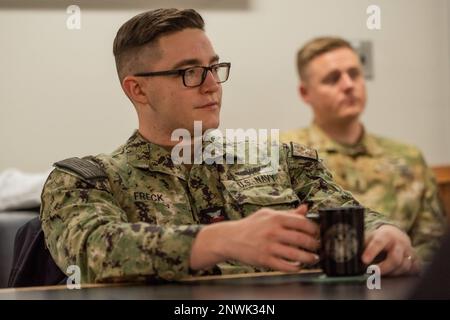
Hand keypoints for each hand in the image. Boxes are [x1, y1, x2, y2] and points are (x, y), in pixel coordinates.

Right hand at [190, 205, 319, 271]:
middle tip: (318, 247)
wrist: (230, 238)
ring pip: (297, 255)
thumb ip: (288, 213)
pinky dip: (296, 268)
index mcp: (276, 218)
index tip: (318, 233)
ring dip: (309, 258)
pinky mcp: (264, 260)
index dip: (315, 230)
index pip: (303, 223)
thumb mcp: (267, 214)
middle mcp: (273, 231)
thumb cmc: (251, 226)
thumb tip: (306, 209)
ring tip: (313, 258)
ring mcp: (269, 246)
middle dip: (315, 245)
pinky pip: (286, 266)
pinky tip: (299, 266)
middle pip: (303, 239)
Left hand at [362, 225, 420, 275]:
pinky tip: (395, 273)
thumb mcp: (368, 237)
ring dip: (392, 273)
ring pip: (404, 267)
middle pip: (395, 259)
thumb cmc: (378, 238)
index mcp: (385, 235)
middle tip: (374, 273)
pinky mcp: (415, 259)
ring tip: (381, 273)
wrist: (395, 234)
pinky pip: (414, 270)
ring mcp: (409, 251)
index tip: (364, 260)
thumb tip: (348, 252)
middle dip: (384, 268)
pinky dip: (404, 274)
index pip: (378, 242)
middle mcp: (400, 243)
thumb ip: (360, 245)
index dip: (371, 251)